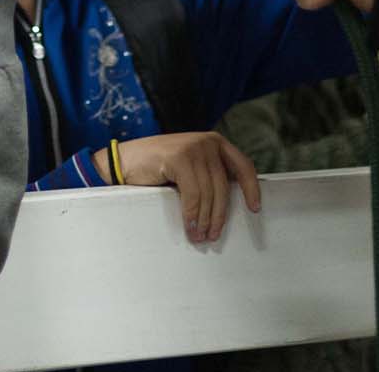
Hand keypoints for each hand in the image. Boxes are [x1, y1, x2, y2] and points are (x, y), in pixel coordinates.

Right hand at [93, 132, 260, 242]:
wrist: (123, 161)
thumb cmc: (156, 168)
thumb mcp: (190, 166)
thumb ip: (208, 174)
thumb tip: (228, 204)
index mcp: (214, 142)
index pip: (243, 165)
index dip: (251, 188)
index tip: (255, 208)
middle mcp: (207, 142)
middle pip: (223, 186)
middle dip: (220, 214)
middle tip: (213, 235)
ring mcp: (193, 147)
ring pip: (209, 193)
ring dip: (205, 219)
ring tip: (200, 236)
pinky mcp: (179, 157)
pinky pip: (192, 194)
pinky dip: (192, 214)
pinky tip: (190, 227)